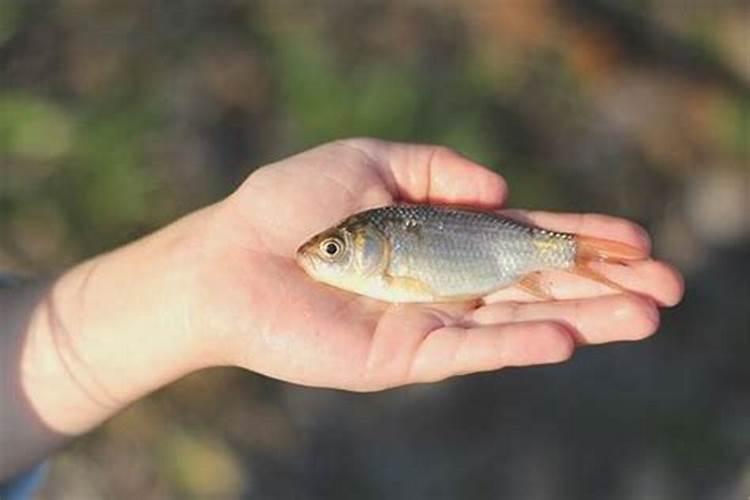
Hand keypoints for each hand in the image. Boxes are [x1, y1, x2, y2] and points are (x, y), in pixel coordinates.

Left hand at [189, 139, 683, 389]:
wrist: (230, 260)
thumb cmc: (291, 205)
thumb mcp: (369, 160)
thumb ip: (438, 170)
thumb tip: (503, 190)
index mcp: (441, 233)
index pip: (525, 237)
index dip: (581, 237)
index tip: (635, 240)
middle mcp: (445, 281)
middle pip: (537, 284)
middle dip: (602, 283)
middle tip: (668, 287)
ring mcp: (429, 321)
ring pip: (518, 322)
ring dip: (583, 317)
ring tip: (645, 315)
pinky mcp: (403, 355)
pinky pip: (469, 352)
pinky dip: (518, 345)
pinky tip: (567, 337)